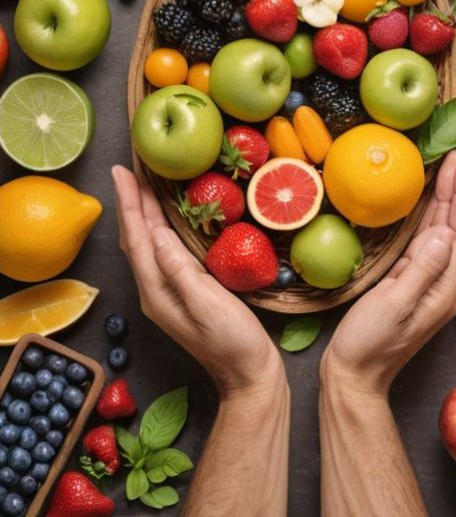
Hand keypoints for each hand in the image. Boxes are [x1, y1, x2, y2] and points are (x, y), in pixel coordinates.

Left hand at [112, 165, 283, 397]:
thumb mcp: (207, 304)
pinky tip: (167, 216)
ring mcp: (168, 290)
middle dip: (131, 199)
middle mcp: (155, 289)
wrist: (248, 374)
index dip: (129, 202)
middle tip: (129, 165)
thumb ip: (180, 269)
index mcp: (156, 291)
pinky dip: (160, 225)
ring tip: (143, 181)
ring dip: (143, 210)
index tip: (121, 171)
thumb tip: (157, 233)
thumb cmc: (232, 342)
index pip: (137, 237)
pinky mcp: (183, 289)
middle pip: (136, 236)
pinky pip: (163, 249)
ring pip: (148, 241)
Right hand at [320, 149, 455, 395]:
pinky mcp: (412, 282)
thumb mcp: (394, 305)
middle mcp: (443, 284)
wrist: (354, 376)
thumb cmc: (369, 344)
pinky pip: (427, 241)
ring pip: (444, 231)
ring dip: (449, 198)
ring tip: (452, 167)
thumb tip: (444, 233)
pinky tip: (430, 203)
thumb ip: (421, 269)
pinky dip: (432, 216)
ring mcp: (429, 283)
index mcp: (444, 289)